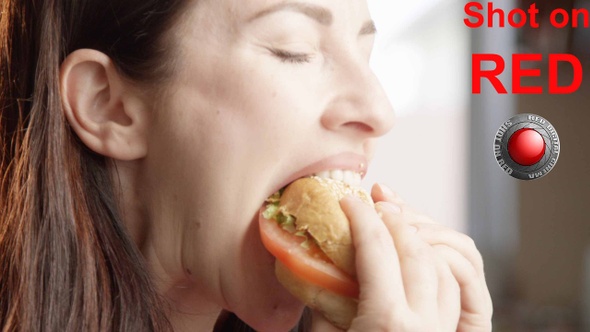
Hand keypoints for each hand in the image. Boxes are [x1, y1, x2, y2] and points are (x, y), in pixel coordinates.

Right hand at [311, 184, 491, 330]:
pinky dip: (435, 263)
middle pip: (415, 249)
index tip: (348, 200)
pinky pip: (452, 287)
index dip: (361, 217)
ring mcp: (441, 330)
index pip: (376, 249)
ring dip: (418, 238)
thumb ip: (326, 306)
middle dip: (393, 220)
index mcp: (386, 323)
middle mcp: (422, 323)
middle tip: (373, 206)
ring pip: (442, 264)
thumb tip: (320, 267)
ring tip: (395, 225)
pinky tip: (418, 255)